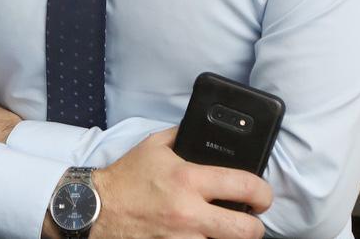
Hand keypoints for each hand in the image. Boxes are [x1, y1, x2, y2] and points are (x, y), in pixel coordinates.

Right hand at [87, 128, 270, 238]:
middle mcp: (189, 212)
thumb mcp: (154, 145)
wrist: (96, 208)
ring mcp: (181, 238)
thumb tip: (205, 132)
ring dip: (230, 238)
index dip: (263, 192)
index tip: (262, 195)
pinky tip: (204, 235)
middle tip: (251, 219)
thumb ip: (183, 135)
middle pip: (245, 230)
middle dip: (255, 226)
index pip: (244, 186)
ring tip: (226, 230)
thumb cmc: (126, 177)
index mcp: (188, 179)